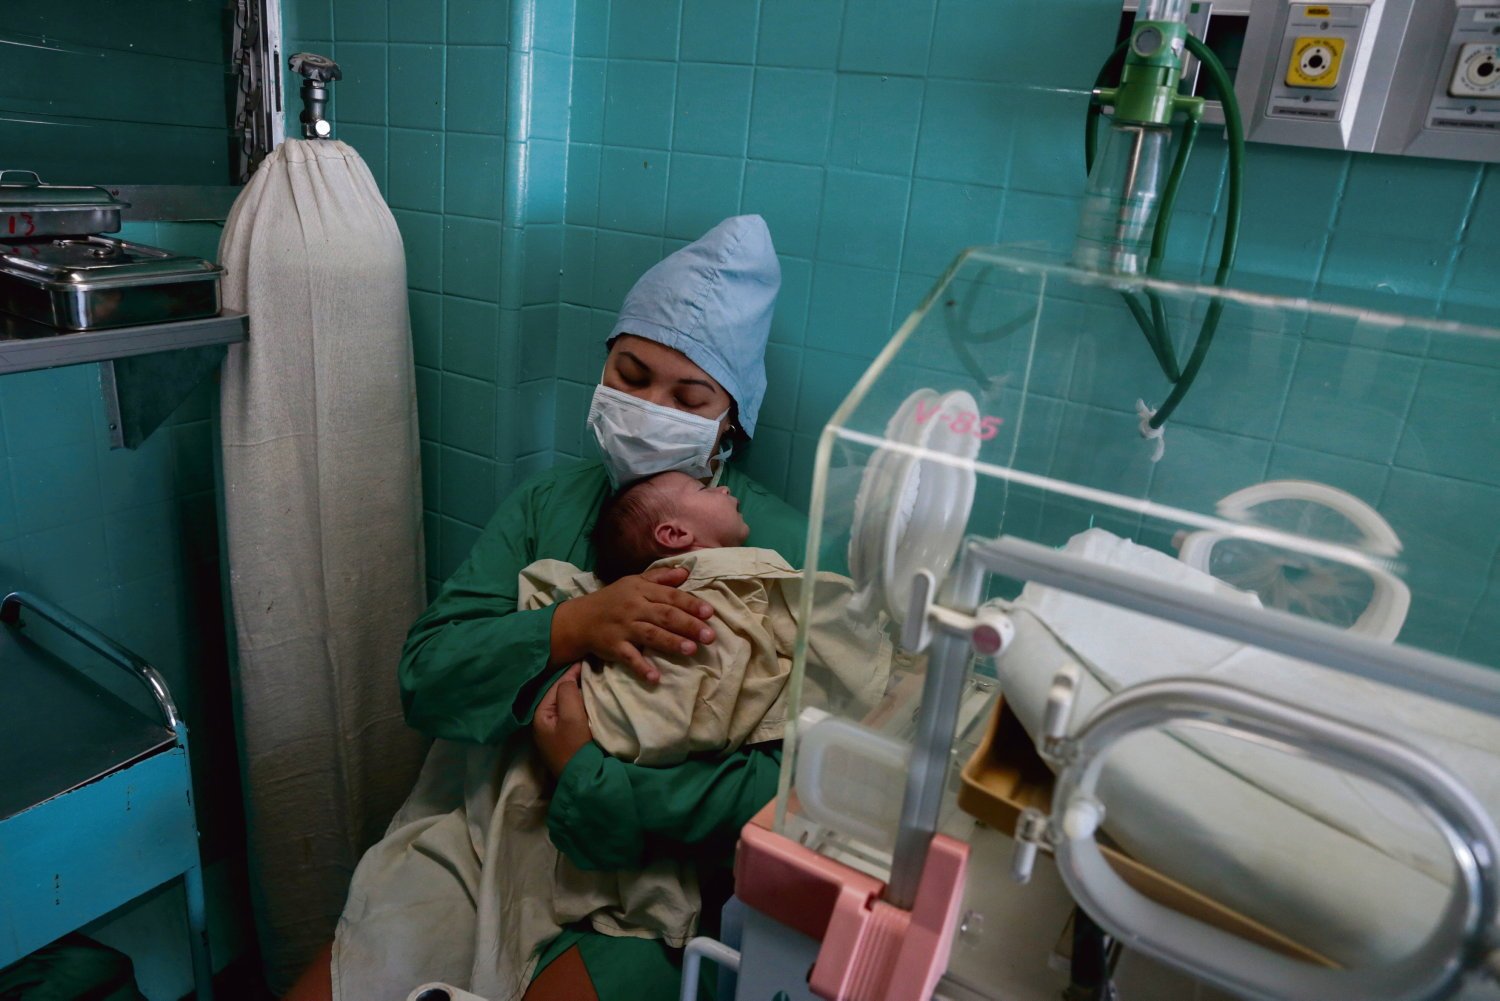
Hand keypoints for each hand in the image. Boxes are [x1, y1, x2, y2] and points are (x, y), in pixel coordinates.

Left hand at [534, 664, 592, 776]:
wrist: (583, 779)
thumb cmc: (574, 747)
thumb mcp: (570, 716)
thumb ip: (567, 692)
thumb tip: (570, 678)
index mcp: (540, 715)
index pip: (556, 686)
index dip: (571, 673)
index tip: (587, 661)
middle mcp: (544, 723)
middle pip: (560, 695)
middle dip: (574, 683)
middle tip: (593, 670)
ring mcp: (555, 733)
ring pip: (568, 705)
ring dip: (579, 695)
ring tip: (595, 683)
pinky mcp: (567, 740)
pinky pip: (574, 716)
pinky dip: (582, 707)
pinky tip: (593, 702)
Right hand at [550, 566, 714, 683]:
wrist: (579, 619)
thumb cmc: (612, 599)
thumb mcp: (634, 582)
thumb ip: (661, 577)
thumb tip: (686, 571)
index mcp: (641, 591)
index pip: (670, 596)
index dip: (690, 604)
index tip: (709, 612)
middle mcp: (634, 608)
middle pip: (665, 616)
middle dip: (688, 625)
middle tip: (709, 635)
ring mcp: (623, 628)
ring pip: (650, 635)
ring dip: (671, 643)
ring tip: (692, 650)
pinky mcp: (614, 647)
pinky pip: (629, 658)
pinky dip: (641, 668)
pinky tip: (655, 678)